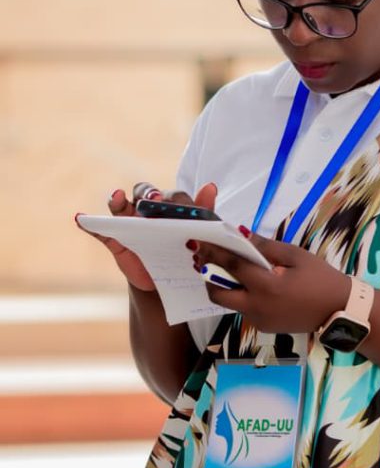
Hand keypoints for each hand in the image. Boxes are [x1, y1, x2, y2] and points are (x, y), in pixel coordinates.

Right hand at [76, 181, 217, 291]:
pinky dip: (88, 223)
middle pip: (142, 192)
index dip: (171, 197)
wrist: (170, 282)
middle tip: (152, 200)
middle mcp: (147, 210)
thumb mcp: (198, 234)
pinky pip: (99, 230)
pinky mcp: (116, 240)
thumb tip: (210, 186)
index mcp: (169, 206)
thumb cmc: (186, 251)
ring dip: (116, 201)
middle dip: (147, 193)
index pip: (169, 195)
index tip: (173, 202)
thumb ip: (203, 211)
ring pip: (120, 206)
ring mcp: (129, 223)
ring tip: (116, 198)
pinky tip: (80, 218)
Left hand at [193, 230, 349, 333]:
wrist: (339, 310)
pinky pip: (245, 310)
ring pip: (230, 303)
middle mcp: (257, 307)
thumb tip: (242, 235)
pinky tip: (253, 285)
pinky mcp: (264, 327)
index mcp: (266, 286)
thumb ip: (266, 247)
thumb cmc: (320, 278)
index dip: (214, 253)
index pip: (232, 266)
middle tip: (210, 262)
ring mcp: (259, 320)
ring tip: (230, 270)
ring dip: (225, 287)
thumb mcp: (296, 256)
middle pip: (217, 294)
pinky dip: (243, 296)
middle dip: (209, 278)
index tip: (201, 243)